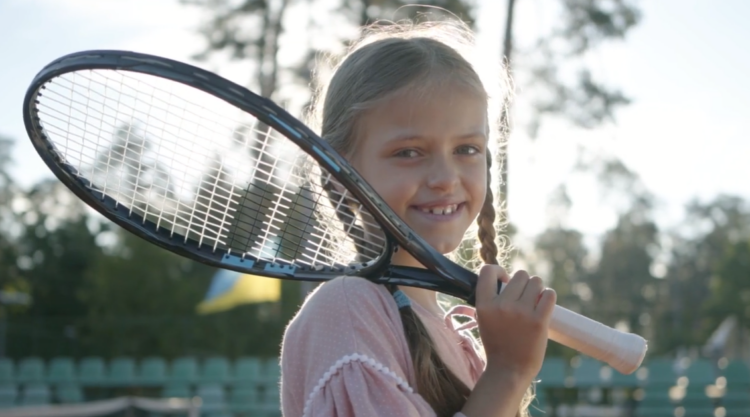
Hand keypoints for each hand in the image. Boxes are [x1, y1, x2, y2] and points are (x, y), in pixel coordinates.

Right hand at [474, 265, 555, 381]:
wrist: (509, 370)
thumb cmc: (498, 344)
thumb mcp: (484, 319)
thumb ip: (492, 299)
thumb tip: (509, 279)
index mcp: (484, 305)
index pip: (488, 271)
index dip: (499, 271)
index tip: (505, 281)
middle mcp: (502, 305)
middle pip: (520, 275)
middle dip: (523, 283)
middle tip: (523, 297)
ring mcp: (521, 313)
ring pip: (536, 281)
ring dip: (537, 288)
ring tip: (534, 301)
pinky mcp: (539, 321)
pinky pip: (549, 294)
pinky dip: (548, 296)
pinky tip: (544, 303)